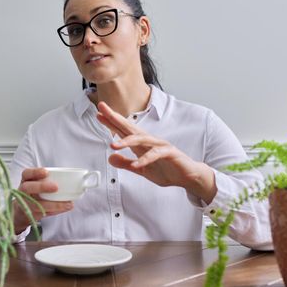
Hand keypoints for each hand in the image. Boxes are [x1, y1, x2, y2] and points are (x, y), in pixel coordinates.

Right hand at [13, 168, 73, 232]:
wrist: (21, 212)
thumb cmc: (34, 193)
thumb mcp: (37, 183)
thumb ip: (49, 180)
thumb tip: (72, 179)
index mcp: (26, 181)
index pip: (26, 174)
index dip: (35, 172)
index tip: (46, 172)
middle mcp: (23, 192)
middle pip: (27, 188)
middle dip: (41, 187)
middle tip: (55, 187)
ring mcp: (25, 204)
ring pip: (36, 204)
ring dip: (53, 204)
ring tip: (67, 204)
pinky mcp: (30, 215)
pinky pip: (42, 214)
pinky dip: (55, 211)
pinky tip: (64, 208)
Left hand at [96, 102, 216, 202]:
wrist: (187, 176)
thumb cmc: (166, 170)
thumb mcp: (141, 170)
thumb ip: (126, 164)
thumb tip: (110, 158)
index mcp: (141, 144)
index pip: (123, 130)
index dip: (111, 122)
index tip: (98, 114)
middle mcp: (149, 141)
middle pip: (129, 127)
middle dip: (115, 118)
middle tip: (102, 110)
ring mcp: (159, 145)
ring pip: (141, 139)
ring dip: (127, 141)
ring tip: (113, 145)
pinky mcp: (169, 153)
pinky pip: (155, 154)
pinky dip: (145, 159)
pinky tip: (136, 164)